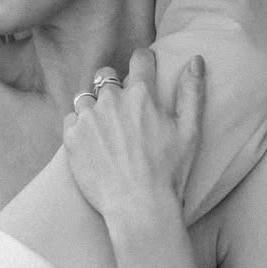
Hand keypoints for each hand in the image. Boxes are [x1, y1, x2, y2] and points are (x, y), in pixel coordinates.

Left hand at [62, 50, 204, 222]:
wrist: (138, 208)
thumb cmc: (169, 172)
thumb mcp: (189, 131)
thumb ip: (192, 91)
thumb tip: (196, 59)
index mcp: (142, 94)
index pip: (140, 59)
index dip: (144, 61)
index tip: (144, 68)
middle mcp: (111, 100)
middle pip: (106, 75)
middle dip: (113, 84)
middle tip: (121, 108)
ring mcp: (88, 118)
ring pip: (85, 97)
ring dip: (94, 107)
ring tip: (105, 130)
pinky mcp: (71, 138)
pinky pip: (71, 119)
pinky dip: (79, 127)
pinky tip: (92, 144)